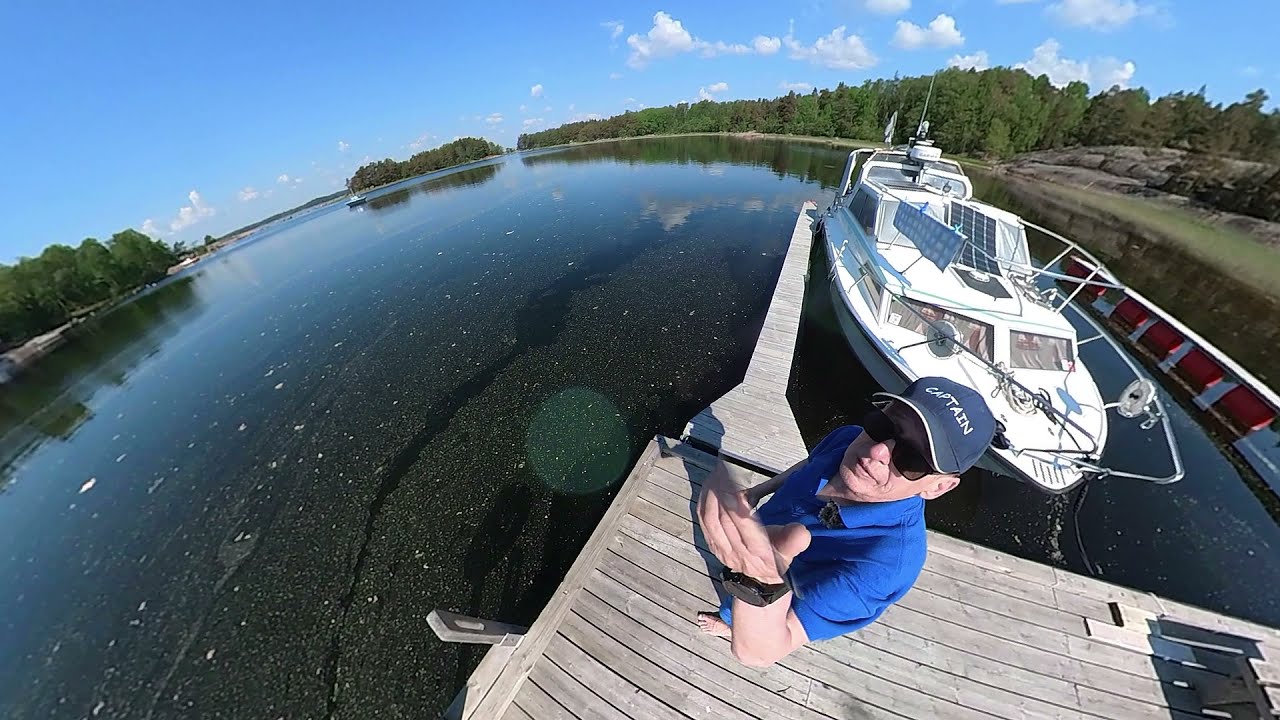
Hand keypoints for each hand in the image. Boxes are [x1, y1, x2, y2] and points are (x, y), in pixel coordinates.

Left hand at [698, 461, 809, 583]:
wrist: (760, 577)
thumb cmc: (776, 557)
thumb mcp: (790, 550)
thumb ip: (794, 540)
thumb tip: (801, 531)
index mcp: (758, 552)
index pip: (745, 529)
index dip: (739, 509)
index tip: (738, 492)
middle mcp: (736, 552)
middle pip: (724, 521)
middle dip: (723, 496)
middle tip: (725, 474)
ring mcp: (721, 548)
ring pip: (711, 520)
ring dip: (712, 496)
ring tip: (716, 477)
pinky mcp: (711, 543)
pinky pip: (703, 521)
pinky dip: (704, 502)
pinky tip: (709, 488)